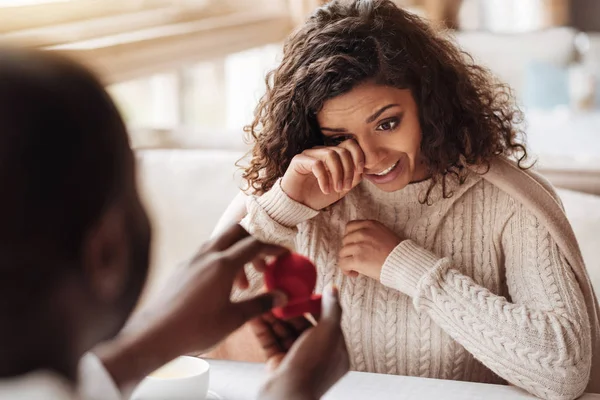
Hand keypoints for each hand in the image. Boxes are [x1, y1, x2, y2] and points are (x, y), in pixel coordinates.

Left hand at [96, 224, 287, 389]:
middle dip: (254, 242)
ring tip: (243, 285)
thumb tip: (282, 297)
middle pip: (236, 232)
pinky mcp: (181, 268)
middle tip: (264, 263)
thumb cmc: (195, 328)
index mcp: (223, 264)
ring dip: (236, 255)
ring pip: (220, 243)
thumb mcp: (234, 319)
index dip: (273, 247)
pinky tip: (221, 287)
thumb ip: (260, 304)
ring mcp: (191, 260)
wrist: (154, 334)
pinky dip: (220, 262)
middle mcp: (206, 255)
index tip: (284, 254)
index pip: (255, 244)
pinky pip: (206, 254)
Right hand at [258, 287, 348, 399]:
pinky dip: (263, 329)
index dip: (311, 306)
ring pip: (284, 333)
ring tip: (262, 301)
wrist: (285, 397)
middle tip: (275, 295)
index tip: (298, 293)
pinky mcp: (279, 365)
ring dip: (273, 317)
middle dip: (288, 310)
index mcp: (335, 351)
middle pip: (302, 326)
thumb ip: (331, 310)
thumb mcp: (327, 333)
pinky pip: (271, 342)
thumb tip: (334, 289)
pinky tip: (255, 315)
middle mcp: (317, 356)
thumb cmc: (311, 367)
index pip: (324, 322)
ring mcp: (297, 361)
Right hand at [281, 139, 363, 209]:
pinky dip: (324, 178)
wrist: (298, 205)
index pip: (350, 144)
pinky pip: (317, 164)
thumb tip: (363, 170)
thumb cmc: (318, 195)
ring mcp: (310, 154)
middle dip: (349, 170)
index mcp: (333, 155)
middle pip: (342, 150)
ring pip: (331, 154)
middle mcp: (322, 151)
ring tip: (336, 189)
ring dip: (338, 174)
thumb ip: (353, 178)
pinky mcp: (299, 160)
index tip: (360, 172)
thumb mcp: (341, 188)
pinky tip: (325, 190)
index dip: (358, 155)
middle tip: (346, 187)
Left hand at [339, 220, 400, 279]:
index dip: (350, 238)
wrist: (405, 263)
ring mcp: (359, 246)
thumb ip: (371, 233)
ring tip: (356, 268)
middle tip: (357, 259)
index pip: (349, 227)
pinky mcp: (357, 259)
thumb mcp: (384, 234)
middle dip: (349, 250)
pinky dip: (346, 270)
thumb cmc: (398, 252)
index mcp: (370, 224)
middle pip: (345, 240)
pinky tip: (355, 273)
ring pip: (342, 253)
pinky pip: (343, 264)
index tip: (355, 245)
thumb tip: (358, 241)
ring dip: (348, 261)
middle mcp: (363, 232)